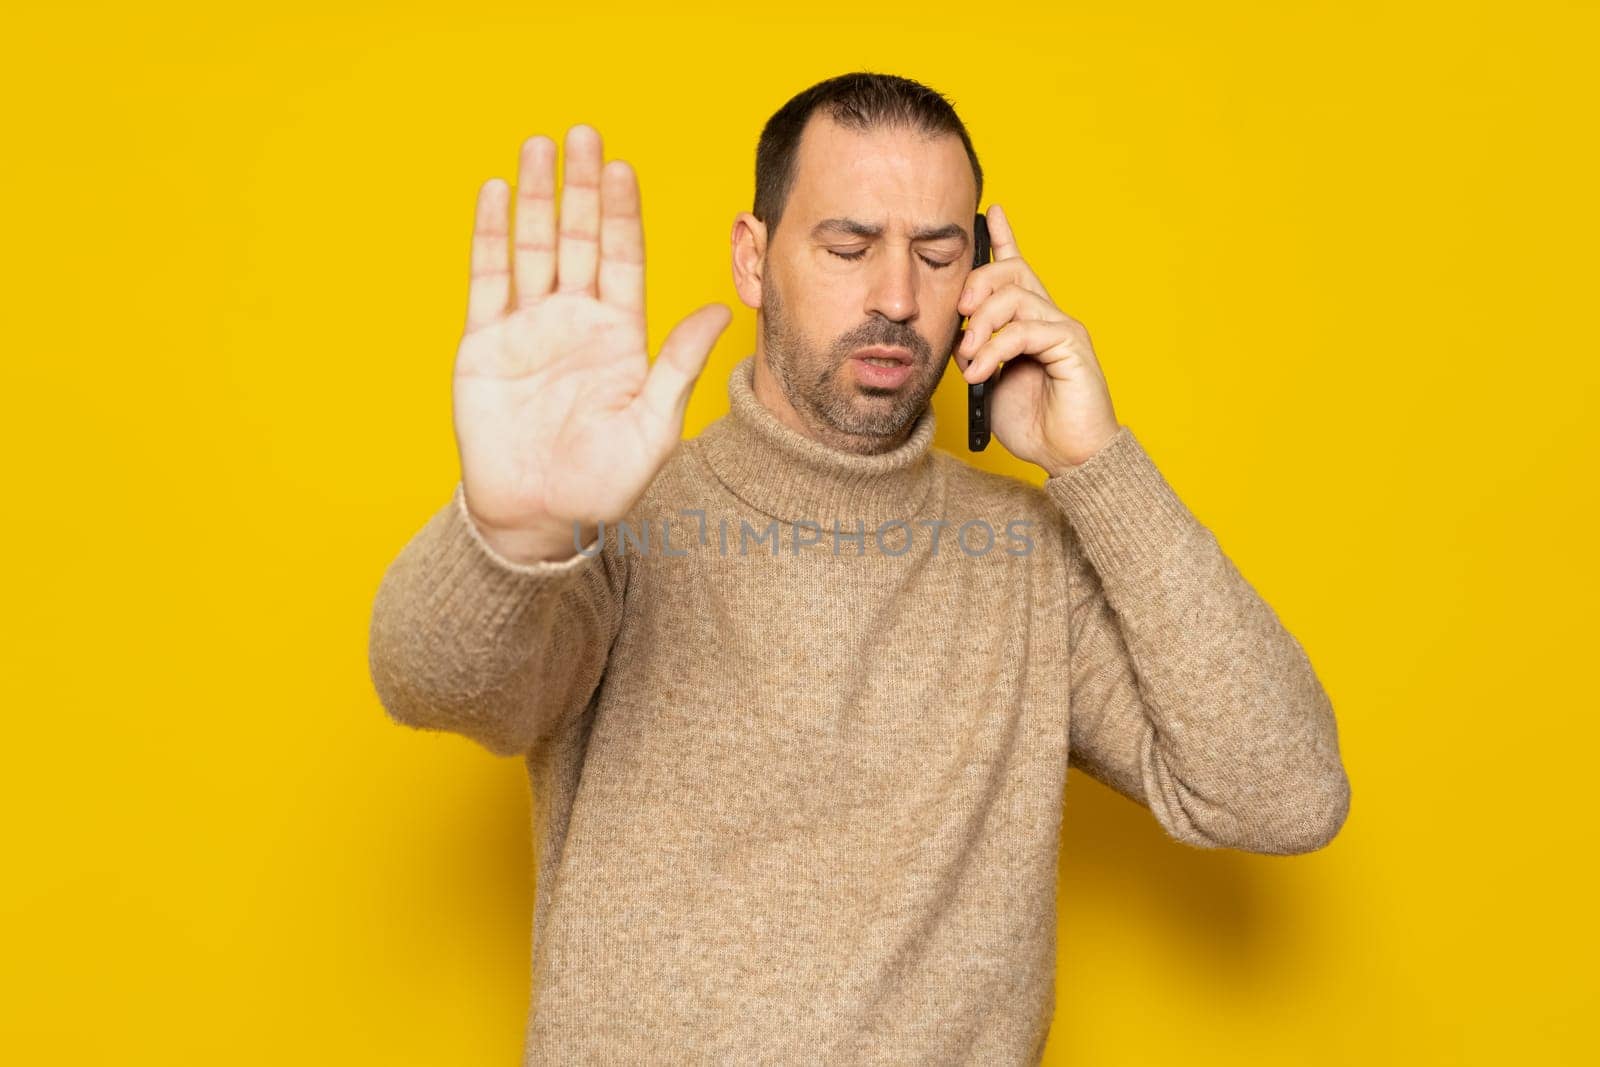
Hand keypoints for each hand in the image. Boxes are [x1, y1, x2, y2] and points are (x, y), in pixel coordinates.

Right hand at [452, 125, 730, 561]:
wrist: (537, 518)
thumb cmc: (602, 484)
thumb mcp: (653, 427)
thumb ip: (679, 366)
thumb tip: (720, 312)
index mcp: (619, 335)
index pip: (623, 259)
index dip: (623, 214)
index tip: (624, 169)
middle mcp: (575, 320)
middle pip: (580, 238)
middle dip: (583, 186)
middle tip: (584, 133)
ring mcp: (528, 327)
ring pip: (534, 246)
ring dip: (539, 196)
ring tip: (540, 145)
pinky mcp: (484, 343)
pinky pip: (487, 278)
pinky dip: (490, 235)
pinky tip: (497, 193)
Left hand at [955, 204, 1120, 474]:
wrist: (1066, 455)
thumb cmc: (1032, 423)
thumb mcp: (989, 382)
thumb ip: (976, 352)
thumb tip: (959, 336)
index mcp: (1029, 322)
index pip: (1018, 269)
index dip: (1005, 239)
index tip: (990, 212)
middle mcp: (1049, 317)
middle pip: (1011, 272)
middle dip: (977, 285)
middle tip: (959, 315)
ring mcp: (1063, 328)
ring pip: (1014, 298)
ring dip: (980, 328)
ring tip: (970, 360)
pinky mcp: (1071, 345)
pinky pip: (1026, 330)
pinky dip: (996, 349)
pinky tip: (983, 371)